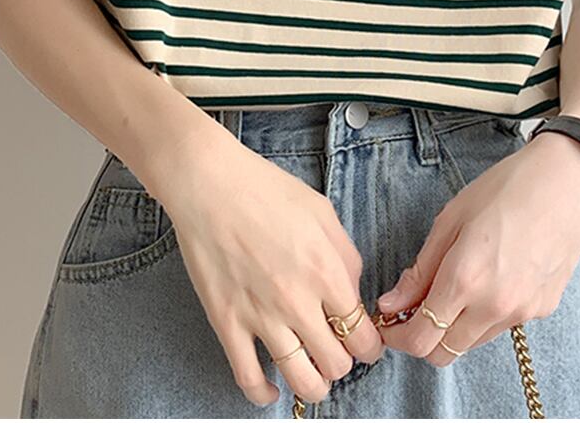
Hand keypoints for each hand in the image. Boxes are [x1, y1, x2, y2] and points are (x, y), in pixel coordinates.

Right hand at [155, 117, 383, 407]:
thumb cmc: (265, 189)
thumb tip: (351, 292)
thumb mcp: (323, 212)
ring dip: (313, 386)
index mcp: (327, 272)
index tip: (365, 345)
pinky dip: (263, 395)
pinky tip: (271, 391)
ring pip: (300, 380)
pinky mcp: (227, 323)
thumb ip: (345, 255)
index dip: (369, 347)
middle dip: (342, 362)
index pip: (362, 335)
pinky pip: (248, 378)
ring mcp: (261, 317)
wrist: (210, 185)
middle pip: (336, 364)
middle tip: (335, 350)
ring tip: (314, 376)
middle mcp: (298, 302)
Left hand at [374, 131, 579, 364]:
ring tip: (447, 290)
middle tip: (410, 311)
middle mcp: (495, 306)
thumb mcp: (451, 219)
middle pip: (444, 354)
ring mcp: (521, 312)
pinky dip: (481, 316)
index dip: (396, 337)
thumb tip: (392, 302)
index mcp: (466, 279)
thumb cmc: (508, 188)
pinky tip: (483, 281)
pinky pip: (500, 327)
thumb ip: (421, 269)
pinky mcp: (541, 309)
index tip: (387, 323)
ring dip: (451, 329)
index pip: (421, 339)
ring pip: (472, 343)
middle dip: (420, 339)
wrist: (565, 182)